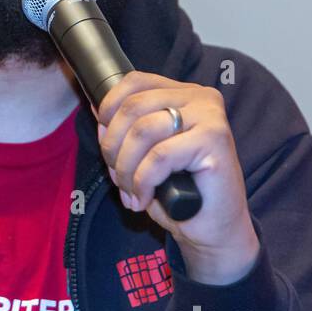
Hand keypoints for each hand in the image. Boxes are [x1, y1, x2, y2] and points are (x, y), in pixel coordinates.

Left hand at [96, 73, 258, 286]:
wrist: (214, 229)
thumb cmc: (179, 192)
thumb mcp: (144, 154)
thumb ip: (126, 128)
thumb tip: (96, 108)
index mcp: (184, 94)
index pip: (134, 82)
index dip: (108, 109)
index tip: (106, 142)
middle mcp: (200, 98)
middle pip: (132, 107)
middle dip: (113, 148)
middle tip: (118, 177)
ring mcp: (210, 117)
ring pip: (142, 131)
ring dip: (126, 169)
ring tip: (130, 192)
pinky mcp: (215, 140)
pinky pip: (159, 156)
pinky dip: (143, 182)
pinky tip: (144, 199)